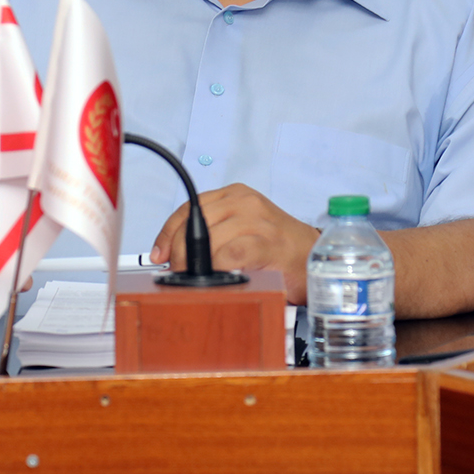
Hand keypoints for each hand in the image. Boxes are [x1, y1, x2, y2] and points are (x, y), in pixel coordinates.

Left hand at [149, 183, 319, 303]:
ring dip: (197, 262)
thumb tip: (175, 254)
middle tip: (177, 271)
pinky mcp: (268, 242)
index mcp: (235, 195)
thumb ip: (213, 233)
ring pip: (210, 238)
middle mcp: (245, 202)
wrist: (315, 256)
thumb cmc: (276, 247)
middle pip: (195, 222)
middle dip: (179, 251)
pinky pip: (233, 253)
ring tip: (197, 278)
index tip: (159, 254)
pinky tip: (220, 276)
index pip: (189, 208)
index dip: (168, 233)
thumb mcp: (241, 228)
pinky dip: (220, 266)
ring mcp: (258, 220)